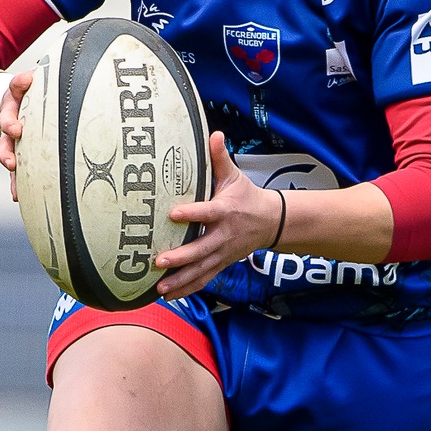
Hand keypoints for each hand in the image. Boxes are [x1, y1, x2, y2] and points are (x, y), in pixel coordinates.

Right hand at [0, 69, 33, 203]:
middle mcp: (9, 124)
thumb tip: (29, 76)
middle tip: (12, 161)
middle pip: (6, 137)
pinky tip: (17, 196)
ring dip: (11, 168)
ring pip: (8, 155)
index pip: (11, 108)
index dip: (12, 119)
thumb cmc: (26, 93)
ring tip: (14, 181)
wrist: (13, 102)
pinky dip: (16, 183)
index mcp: (13, 104)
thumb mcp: (24, 83)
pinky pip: (17, 170)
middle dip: (8, 151)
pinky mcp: (17, 153)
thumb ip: (24, 80)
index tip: (17, 128)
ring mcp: (11, 140)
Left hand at [156, 132, 282, 298]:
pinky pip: (204, 279)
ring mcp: (223, 253)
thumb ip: (220, 158)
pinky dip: (188, 289)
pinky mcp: (222, 264)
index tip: (173, 214)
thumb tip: (213, 133)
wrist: (271, 222)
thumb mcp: (235, 176)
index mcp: (226, 211)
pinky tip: (169, 296)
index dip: (192, 213)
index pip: (208, 213)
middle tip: (159, 261)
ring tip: (161, 288)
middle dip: (181, 257)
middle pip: (202, 249)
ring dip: (181, 280)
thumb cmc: (247, 196)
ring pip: (201, 270)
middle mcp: (224, 235)